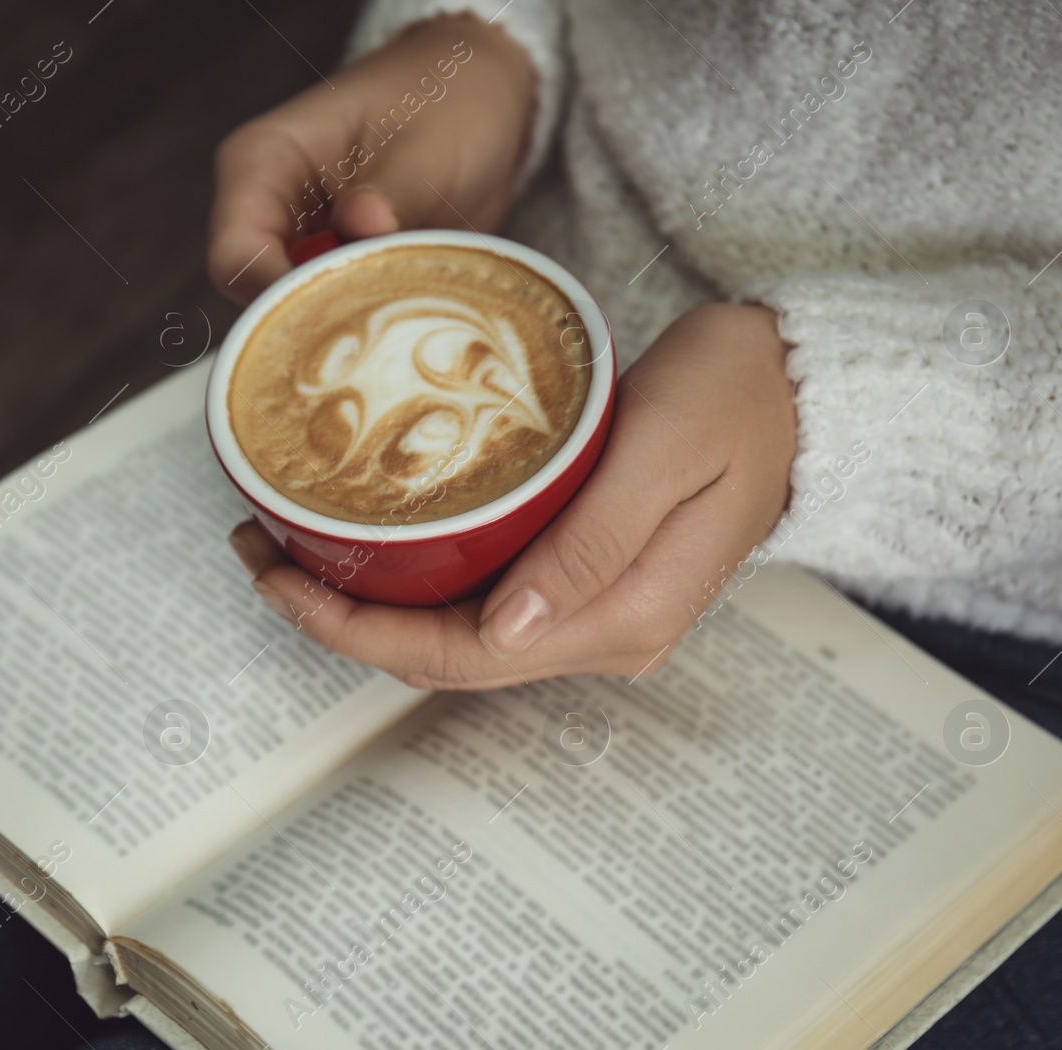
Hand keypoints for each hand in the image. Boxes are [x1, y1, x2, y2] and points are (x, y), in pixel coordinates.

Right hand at [208, 13, 535, 301]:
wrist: (482, 99)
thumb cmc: (447, 100)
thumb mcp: (428, 146)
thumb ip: (391, 194)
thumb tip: (363, 229)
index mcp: (263, 161)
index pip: (236, 257)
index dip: (281, 298)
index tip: (344, 316)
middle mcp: (269, 209)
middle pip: (259, 299)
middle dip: (317, 322)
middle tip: (382, 327)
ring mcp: (303, 244)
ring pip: (299, 315)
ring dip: (349, 328)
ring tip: (404, 319)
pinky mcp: (338, 269)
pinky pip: (338, 315)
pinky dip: (371, 324)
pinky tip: (409, 318)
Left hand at [230, 304, 797, 687]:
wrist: (801, 381)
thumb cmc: (741, 394)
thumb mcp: (667, 448)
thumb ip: (592, 540)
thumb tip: (505, 631)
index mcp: (619, 615)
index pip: (458, 657)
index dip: (355, 631)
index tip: (279, 576)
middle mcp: (601, 632)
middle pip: (442, 657)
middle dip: (341, 619)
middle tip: (259, 549)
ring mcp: (593, 610)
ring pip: (454, 634)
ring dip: (370, 602)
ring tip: (291, 541)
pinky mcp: (585, 575)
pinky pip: (480, 597)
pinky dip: (414, 577)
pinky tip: (371, 537)